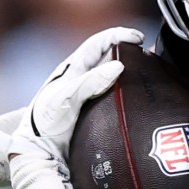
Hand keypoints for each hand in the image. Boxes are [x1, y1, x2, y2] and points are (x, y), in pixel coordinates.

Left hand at [26, 26, 141, 160]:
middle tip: (148, 56)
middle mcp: (83, 79)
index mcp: (73, 69)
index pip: (98, 43)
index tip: (137, 38)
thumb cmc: (45, 123)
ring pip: (114, 78)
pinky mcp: (97, 114)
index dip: (118, 35)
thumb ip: (89, 81)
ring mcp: (90, 97)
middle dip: (129, 53)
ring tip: (148, 75)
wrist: (40, 153)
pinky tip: (138, 100)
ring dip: (131, 74)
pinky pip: (116, 98)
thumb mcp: (65, 98)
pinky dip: (129, 95)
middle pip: (110, 58)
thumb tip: (119, 66)